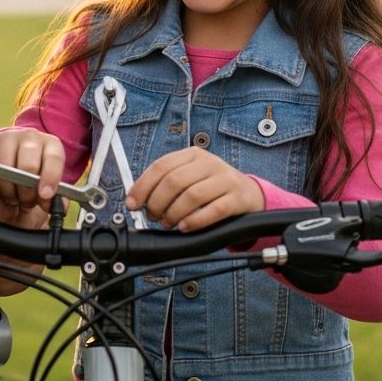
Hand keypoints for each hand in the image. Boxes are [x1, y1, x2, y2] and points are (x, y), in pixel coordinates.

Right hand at [0, 129, 65, 207]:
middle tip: (26, 202)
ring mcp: (5, 139)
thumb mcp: (45, 188)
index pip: (54, 158)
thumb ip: (49, 201)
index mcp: (51, 144)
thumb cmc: (32, 179)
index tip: (45, 195)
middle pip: (28, 166)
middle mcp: (30, 137)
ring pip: (6, 170)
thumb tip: (48, 206)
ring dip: (9, 191)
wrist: (9, 166)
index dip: (50, 177)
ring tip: (12, 198)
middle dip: (27, 192)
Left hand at [125, 147, 264, 231]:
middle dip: (157, 203)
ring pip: (192, 196)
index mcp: (193, 154)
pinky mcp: (237, 198)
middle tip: (154, 217)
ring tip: (169, 223)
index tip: (132, 203)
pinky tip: (185, 228)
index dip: (142, 186)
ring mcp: (225, 179)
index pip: (161, 166)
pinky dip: (195, 221)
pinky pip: (213, 210)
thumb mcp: (191, 177)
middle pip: (174, 181)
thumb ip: (166, 184)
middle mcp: (209, 162)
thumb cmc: (212, 188)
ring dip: (174, 214)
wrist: (249, 195)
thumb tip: (135, 199)